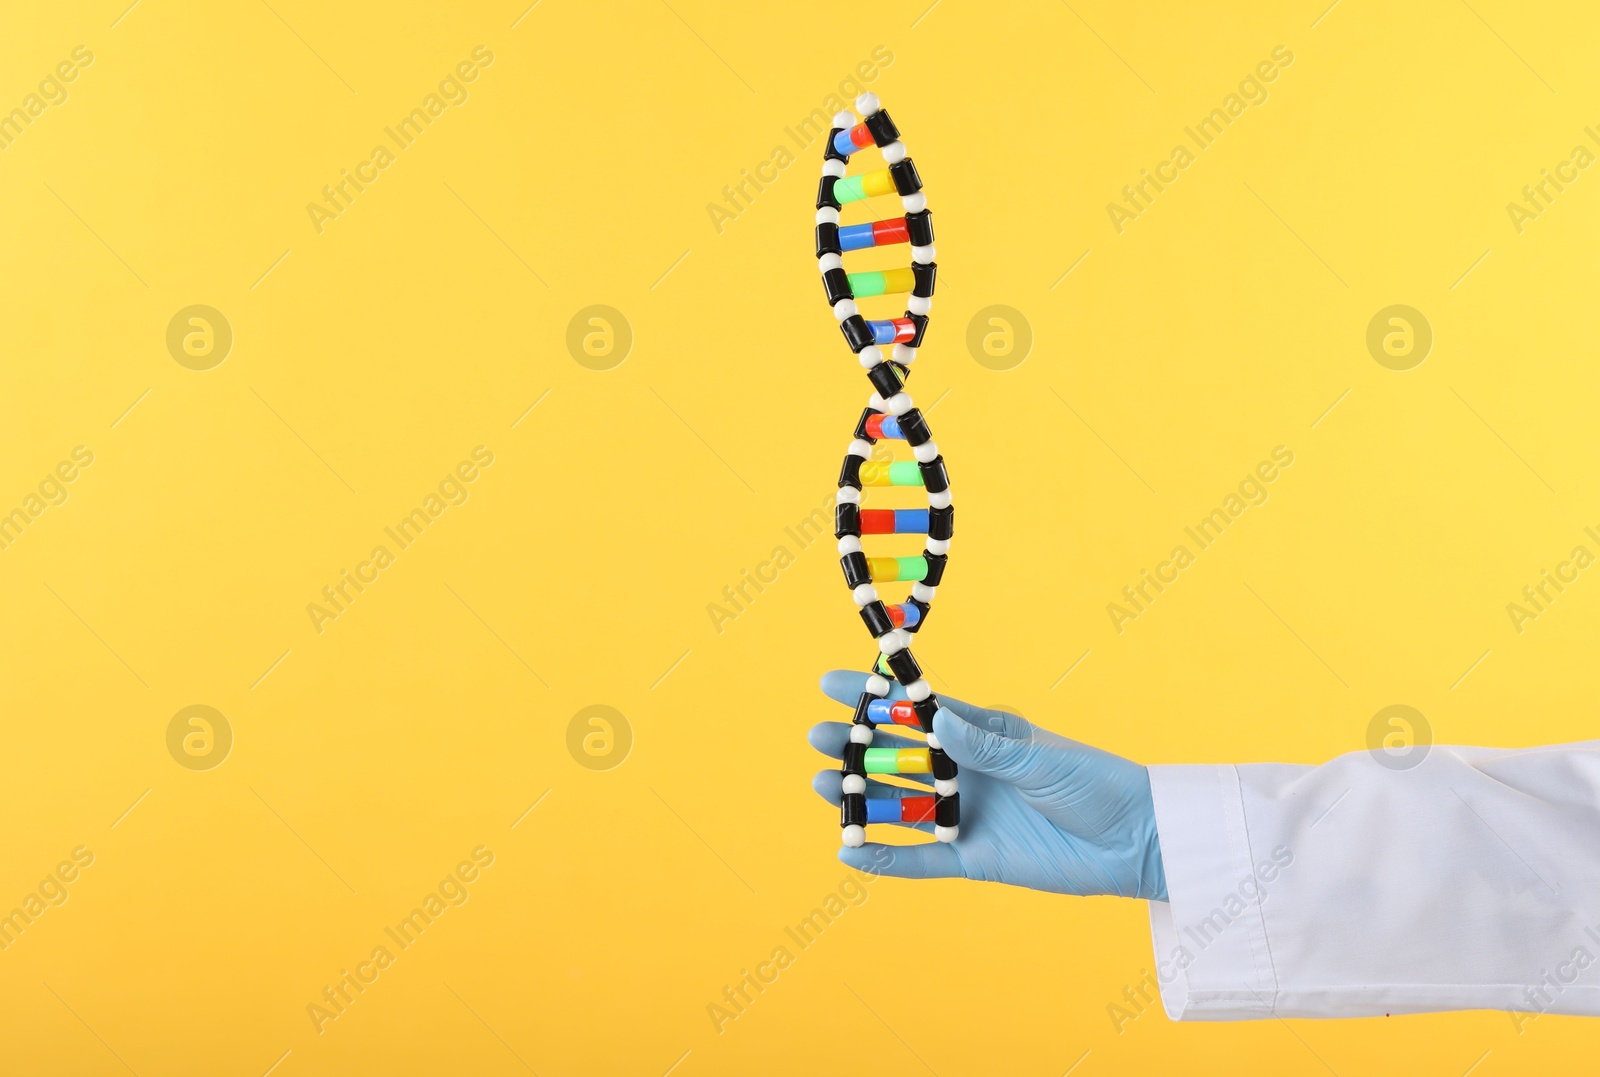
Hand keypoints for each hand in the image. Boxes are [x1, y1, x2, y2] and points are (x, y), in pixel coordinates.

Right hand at [809, 670, 1166, 899]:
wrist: (1137, 841)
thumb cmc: (1096, 784)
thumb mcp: (1041, 758)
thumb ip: (985, 745)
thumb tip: (934, 718)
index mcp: (981, 734)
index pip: (918, 710)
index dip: (875, 697)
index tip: (832, 683)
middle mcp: (965, 771)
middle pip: (897, 756)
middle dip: (854, 745)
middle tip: (815, 737)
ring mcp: (966, 814)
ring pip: (899, 804)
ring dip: (859, 797)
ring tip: (818, 785)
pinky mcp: (973, 858)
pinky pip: (919, 860)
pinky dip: (885, 859)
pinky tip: (849, 852)